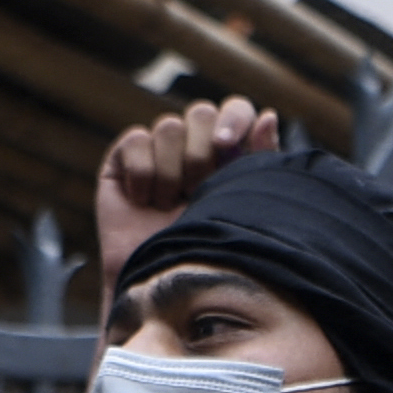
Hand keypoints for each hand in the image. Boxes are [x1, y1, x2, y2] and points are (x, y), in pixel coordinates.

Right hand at [96, 97, 281, 291]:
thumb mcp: (243, 204)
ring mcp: (157, 150)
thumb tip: (269, 115)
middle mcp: (193, 145)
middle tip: (196, 192)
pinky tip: (143, 202)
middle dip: (201, 154)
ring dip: (171, 172)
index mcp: (228, 152)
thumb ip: (259, 159)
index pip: (236, 110)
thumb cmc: (206, 250)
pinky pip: (136, 140)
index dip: (233, 118)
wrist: (161, 283)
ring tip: (167, 207)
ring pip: (169, 126)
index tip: (227, 144)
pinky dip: (142, 173)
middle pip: (201, 112)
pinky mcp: (123, 159)